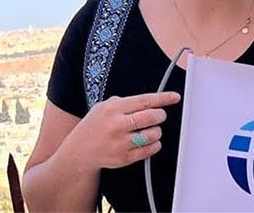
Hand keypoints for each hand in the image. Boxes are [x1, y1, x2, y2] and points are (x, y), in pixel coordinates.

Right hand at [59, 92, 180, 172]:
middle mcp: (117, 125)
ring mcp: (120, 143)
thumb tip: (153, 101)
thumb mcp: (103, 107)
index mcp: (112, 109)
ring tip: (148, 130)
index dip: (163, 98)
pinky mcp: (124, 158)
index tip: (175, 97)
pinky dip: (154, 144)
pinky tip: (146, 142)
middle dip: (160, 115)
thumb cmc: (95, 126)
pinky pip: (151, 149)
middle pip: (153, 117)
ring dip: (156, 131)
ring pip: (154, 134)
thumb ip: (125, 103)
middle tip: (157, 116)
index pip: (144, 101)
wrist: (78, 152)